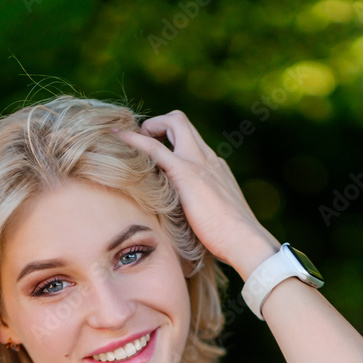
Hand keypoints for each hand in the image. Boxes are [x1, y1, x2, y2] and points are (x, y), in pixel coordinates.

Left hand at [114, 110, 280, 279]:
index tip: (154, 152)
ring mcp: (199, 162)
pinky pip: (156, 148)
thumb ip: (202, 211)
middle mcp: (208, 158)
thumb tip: (188, 228)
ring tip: (128, 140)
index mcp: (216, 168)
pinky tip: (118, 138)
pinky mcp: (187, 173)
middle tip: (141, 144)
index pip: (191, 140)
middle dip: (158, 125)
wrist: (244, 240)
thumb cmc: (231, 239)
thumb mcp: (215, 217)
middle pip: (182, 122)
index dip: (170, 140)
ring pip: (174, 123)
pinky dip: (135, 140)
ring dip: (149, 127)